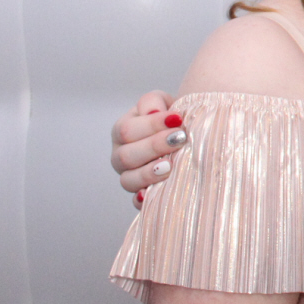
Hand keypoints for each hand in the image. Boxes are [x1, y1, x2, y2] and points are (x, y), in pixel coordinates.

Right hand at [111, 91, 182, 206]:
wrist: (183, 136)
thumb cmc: (171, 118)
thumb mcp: (162, 102)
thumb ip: (153, 102)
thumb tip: (153, 112)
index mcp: (122, 131)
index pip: (127, 130)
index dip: (152, 125)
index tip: (177, 119)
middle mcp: (121, 155)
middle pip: (126, 156)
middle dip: (154, 147)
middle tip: (180, 139)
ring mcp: (129, 176)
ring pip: (128, 180)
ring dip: (149, 174)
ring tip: (169, 166)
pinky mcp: (140, 194)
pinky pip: (136, 202)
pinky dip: (143, 200)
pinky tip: (152, 195)